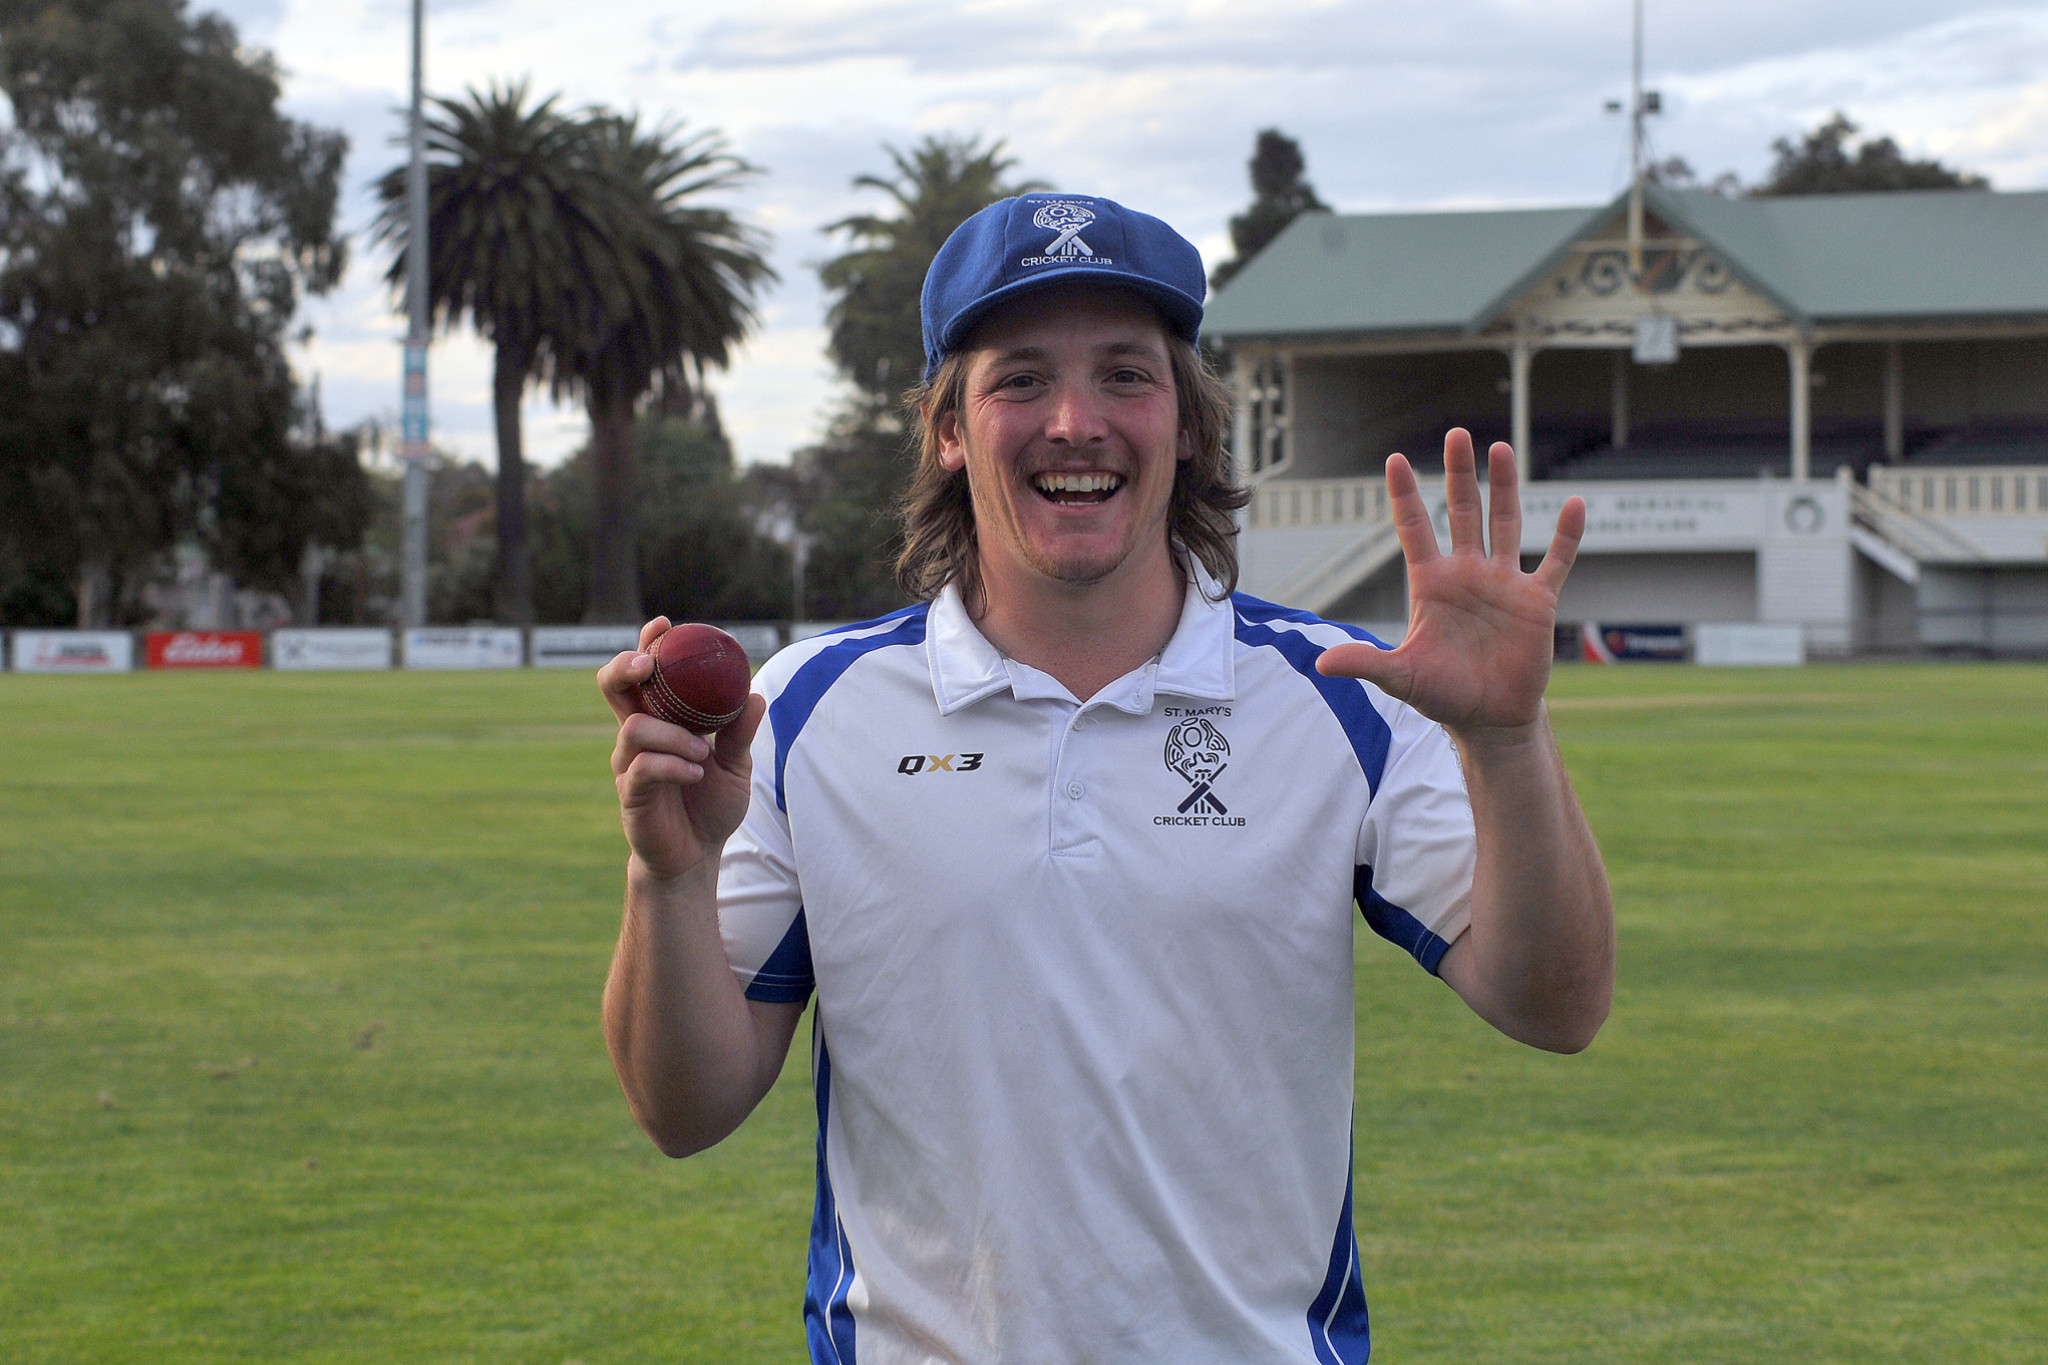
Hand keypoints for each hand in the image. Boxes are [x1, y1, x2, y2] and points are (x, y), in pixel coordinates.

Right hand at [597, 617, 767, 881]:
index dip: (646, 645)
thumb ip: (740, 732)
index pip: (644, 674)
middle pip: (613, 686)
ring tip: (702, 753)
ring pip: (634, 728)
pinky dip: (673, 764)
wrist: (697, 855)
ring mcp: (629, 763)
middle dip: (625, 666)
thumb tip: (756, 696)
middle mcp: (639, 735)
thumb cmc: (711, 805)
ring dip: (673, 734)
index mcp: (661, 720)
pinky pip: (642, 767)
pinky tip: (695, 772)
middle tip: (647, 664)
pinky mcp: (630, 793)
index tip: (664, 624)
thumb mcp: (736, 765)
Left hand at [1316, 428, 1583, 743]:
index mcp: (1431, 584)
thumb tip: (1321, 664)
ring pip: (1505, 523)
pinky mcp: (1537, 601)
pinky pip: (1556, 561)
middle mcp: (1467, 573)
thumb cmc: (1442, 694)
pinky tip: (1574, 504)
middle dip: (1459, 474)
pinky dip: (1567, 535)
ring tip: (1501, 448)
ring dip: (1505, 488)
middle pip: (1462, 512)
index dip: (1405, 496)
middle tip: (1455, 434)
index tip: (1395, 459)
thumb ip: (1365, 663)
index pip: (1414, 529)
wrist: (1488, 718)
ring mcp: (1504, 583)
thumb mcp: (1400, 677)